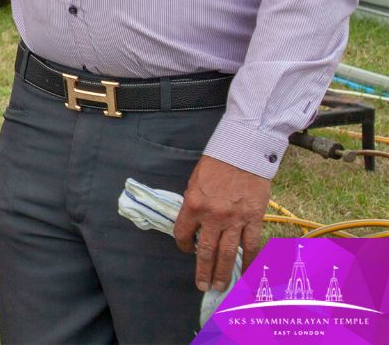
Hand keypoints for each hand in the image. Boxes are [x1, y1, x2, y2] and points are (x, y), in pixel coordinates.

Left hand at [174, 155, 270, 290]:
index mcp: (193, 204)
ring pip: (228, 254)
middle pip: (206, 251)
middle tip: (203, 286)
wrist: (243, 152)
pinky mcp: (254, 219)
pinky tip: (249, 272)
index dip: (183, 245)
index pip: (183, 233)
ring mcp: (234, 219)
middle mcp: (212, 216)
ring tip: (221, 286)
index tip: (187, 249)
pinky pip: (251, 245)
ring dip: (224, 272)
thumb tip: (195, 226)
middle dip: (203, 271)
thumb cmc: (216, 164)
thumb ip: (194, 205)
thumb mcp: (195, 183)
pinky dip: (250, 261)